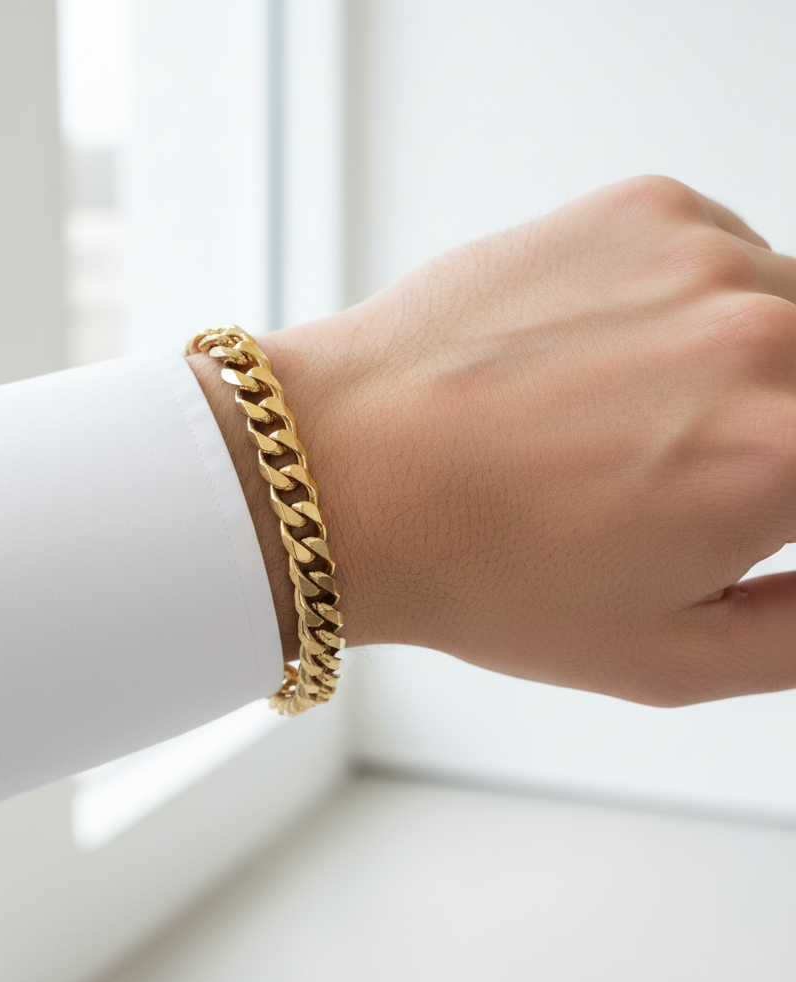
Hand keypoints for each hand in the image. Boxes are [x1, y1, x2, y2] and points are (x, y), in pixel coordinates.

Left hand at [190, 176, 795, 705]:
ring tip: (632, 420)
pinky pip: (722, 257)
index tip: (752, 503)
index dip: (785, 493)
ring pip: (791, 310)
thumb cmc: (471, 565)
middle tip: (696, 470)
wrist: (344, 468)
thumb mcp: (665, 658)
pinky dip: (691, 308)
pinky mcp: (639, 208)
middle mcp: (759, 336)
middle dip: (784, 434)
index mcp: (783, 456)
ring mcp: (696, 256)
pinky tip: (602, 362)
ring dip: (748, 367)